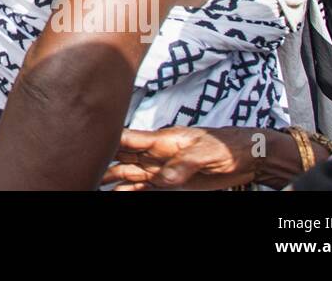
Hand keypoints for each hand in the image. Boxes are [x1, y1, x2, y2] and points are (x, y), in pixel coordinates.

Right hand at [100, 126, 262, 190]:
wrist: (248, 157)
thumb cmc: (227, 146)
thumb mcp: (206, 152)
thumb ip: (183, 164)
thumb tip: (164, 178)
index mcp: (162, 140)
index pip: (128, 138)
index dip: (107, 139)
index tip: (88, 143)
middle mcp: (156, 154)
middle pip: (122, 157)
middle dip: (103, 160)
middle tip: (84, 168)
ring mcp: (161, 168)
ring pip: (128, 173)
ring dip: (112, 178)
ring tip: (93, 184)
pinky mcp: (169, 183)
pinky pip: (143, 187)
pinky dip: (129, 190)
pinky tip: (116, 193)